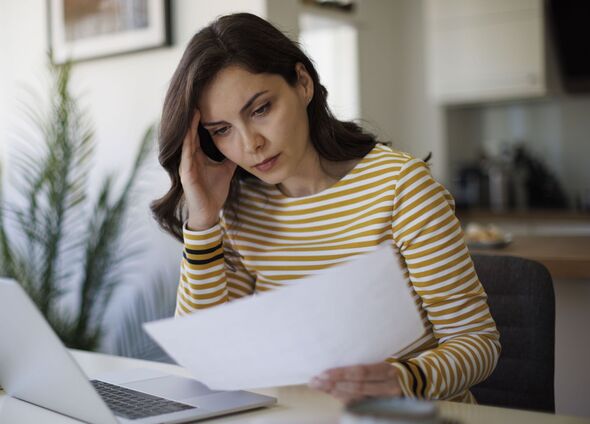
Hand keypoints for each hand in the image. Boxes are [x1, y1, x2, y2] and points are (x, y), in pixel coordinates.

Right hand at [179, 109, 236, 229]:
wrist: (209, 212)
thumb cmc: (214, 192)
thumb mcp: (226, 170)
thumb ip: (230, 157)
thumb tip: (241, 145)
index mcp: (198, 156)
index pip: (197, 133)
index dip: (200, 120)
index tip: (205, 103)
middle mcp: (190, 158)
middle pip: (190, 133)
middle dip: (193, 118)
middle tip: (197, 99)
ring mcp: (186, 166)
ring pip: (187, 142)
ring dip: (189, 127)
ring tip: (194, 111)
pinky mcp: (186, 175)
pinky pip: (186, 156)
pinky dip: (187, 144)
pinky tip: (189, 134)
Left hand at [309, 362, 401, 404]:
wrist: (420, 380)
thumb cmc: (397, 365)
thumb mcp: (388, 359)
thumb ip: (369, 363)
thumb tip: (342, 355)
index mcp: (387, 370)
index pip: (361, 372)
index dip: (341, 374)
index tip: (323, 372)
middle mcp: (387, 386)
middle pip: (356, 387)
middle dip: (333, 384)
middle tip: (315, 381)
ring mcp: (384, 399)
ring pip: (356, 398)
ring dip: (334, 392)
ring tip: (318, 386)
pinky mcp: (381, 405)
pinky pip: (359, 403)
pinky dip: (343, 398)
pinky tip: (331, 393)